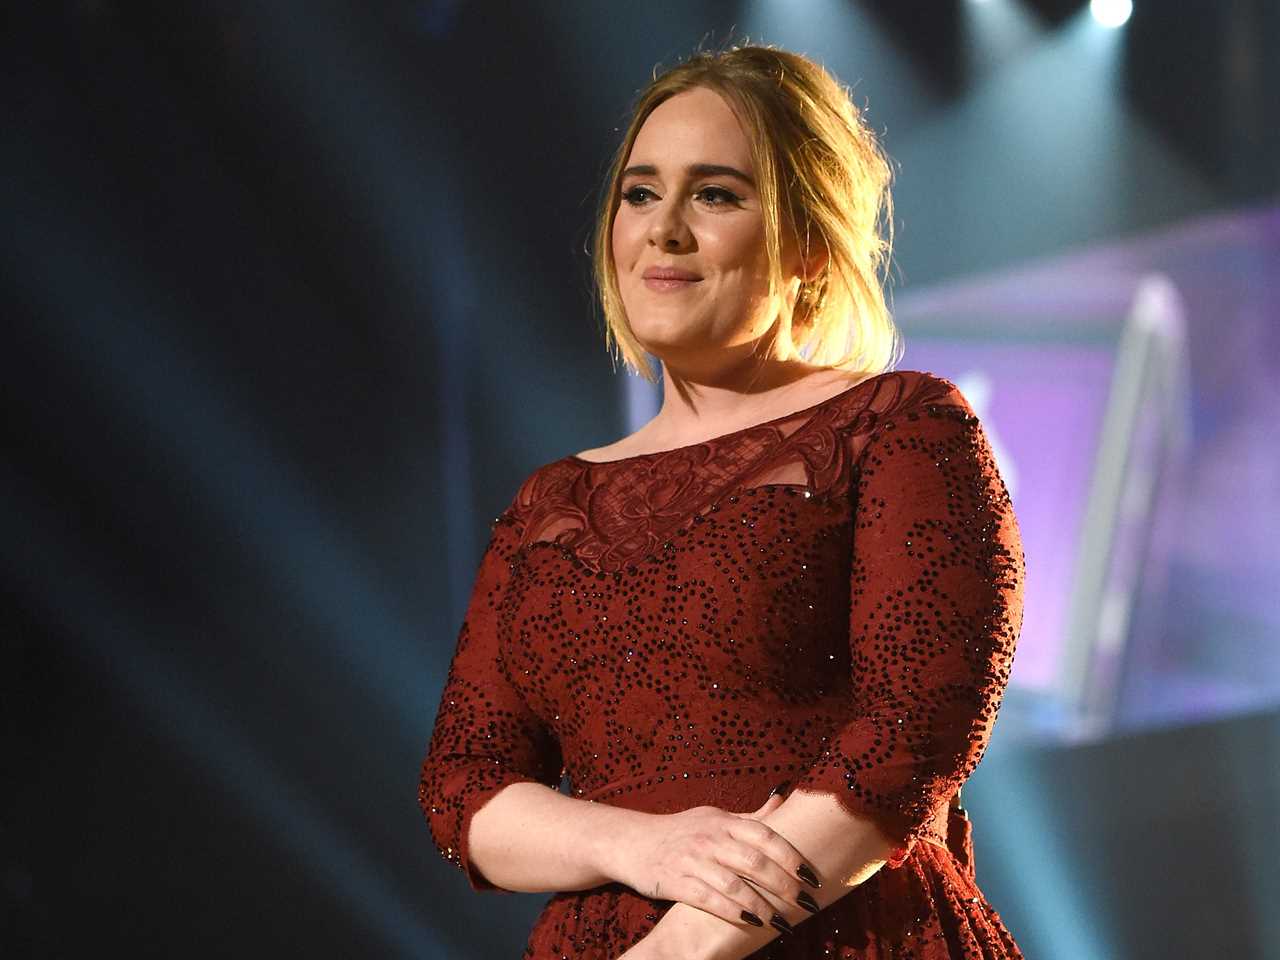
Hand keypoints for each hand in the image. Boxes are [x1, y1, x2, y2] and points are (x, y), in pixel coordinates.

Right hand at [610, 790, 820, 932]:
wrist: (632, 841)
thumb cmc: (681, 830)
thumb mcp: (714, 817)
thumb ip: (749, 817)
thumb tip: (782, 800)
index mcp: (723, 821)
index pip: (764, 834)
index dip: (790, 855)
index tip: (811, 875)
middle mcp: (710, 838)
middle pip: (754, 861)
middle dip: (784, 885)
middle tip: (806, 904)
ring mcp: (692, 860)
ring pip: (734, 884)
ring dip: (762, 906)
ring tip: (782, 922)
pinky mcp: (675, 882)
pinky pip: (709, 899)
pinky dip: (733, 912)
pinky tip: (751, 924)